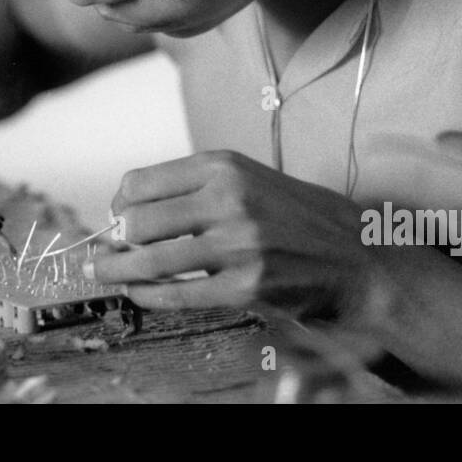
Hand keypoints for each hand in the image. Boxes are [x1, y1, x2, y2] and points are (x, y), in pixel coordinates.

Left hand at [89, 150, 385, 322]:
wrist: (357, 256)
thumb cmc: (297, 217)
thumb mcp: (249, 180)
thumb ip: (196, 190)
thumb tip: (130, 210)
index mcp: (224, 166)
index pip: (140, 182)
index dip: (118, 204)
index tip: (117, 217)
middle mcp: (228, 199)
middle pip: (137, 221)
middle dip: (114, 240)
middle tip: (108, 250)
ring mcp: (237, 245)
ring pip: (150, 260)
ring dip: (117, 270)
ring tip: (103, 272)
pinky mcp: (245, 287)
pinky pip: (178, 294)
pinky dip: (149, 296)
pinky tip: (139, 293)